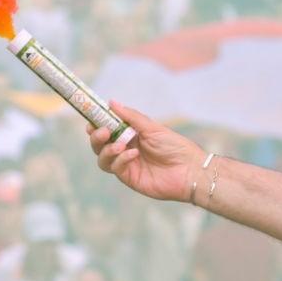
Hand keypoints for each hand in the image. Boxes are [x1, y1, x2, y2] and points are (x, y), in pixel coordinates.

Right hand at [87, 102, 204, 202]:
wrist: (190, 170)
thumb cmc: (175, 146)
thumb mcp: (152, 127)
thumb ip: (130, 116)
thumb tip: (111, 102)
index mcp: (130, 135)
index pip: (107, 129)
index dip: (96, 124)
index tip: (91, 120)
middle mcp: (125, 149)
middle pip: (99, 145)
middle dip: (97, 137)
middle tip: (102, 131)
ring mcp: (126, 164)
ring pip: (102, 158)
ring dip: (107, 149)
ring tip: (120, 144)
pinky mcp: (129, 178)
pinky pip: (115, 168)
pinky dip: (121, 159)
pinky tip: (133, 154)